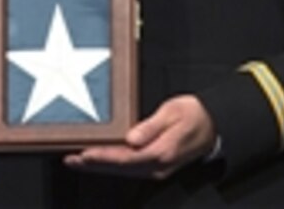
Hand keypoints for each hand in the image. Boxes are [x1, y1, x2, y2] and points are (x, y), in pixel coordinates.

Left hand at [63, 95, 215, 180]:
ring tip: (77, 160)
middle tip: (70, 158)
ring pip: (122, 171)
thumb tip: (132, 138)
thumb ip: (151, 126)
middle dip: (93, 165)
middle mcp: (158, 165)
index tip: (84, 153)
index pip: (125, 157)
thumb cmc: (193, 115)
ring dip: (98, 167)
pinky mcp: (155, 166)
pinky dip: (110, 165)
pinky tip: (98, 161)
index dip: (103, 157)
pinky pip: (128, 168)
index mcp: (162, 151)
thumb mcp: (173, 113)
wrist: (213, 125)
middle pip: (119, 168)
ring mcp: (157, 168)